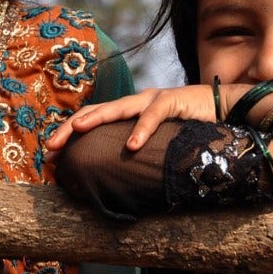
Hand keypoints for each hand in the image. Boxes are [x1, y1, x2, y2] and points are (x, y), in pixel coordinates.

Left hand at [45, 85, 217, 153]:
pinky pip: (154, 115)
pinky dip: (141, 130)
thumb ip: (135, 148)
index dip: (68, 132)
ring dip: (95, 118)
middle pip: (95, 110)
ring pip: (118, 106)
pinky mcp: (173, 100)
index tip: (50, 155)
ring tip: (76, 130)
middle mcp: (135, 101)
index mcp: (128, 111)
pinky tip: (131, 146)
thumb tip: (112, 174)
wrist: (222, 106)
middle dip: (70, 126)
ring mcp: (152, 99)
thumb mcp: (156, 139)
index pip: (91, 118)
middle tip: (51, 145)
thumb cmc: (187, 126)